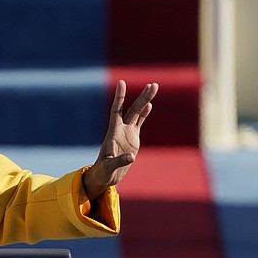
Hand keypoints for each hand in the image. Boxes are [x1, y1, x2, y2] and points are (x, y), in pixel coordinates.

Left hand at [83, 81, 158, 199]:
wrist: (105, 175)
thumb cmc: (103, 171)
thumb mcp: (109, 167)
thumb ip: (119, 161)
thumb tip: (131, 157)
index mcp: (113, 133)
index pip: (116, 110)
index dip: (119, 97)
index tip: (121, 82)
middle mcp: (121, 129)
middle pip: (133, 109)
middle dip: (143, 97)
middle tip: (153, 84)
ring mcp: (127, 133)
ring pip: (138, 113)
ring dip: (146, 101)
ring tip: (153, 87)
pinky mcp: (133, 139)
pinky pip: (139, 123)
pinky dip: (145, 114)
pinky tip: (150, 105)